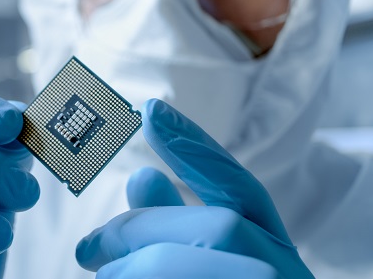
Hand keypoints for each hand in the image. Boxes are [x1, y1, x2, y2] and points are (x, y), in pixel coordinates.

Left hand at [76, 99, 313, 277]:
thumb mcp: (201, 262)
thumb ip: (178, 227)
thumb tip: (140, 178)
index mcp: (275, 256)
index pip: (243, 190)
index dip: (199, 148)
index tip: (150, 111)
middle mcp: (285, 275)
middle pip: (222, 224)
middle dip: (145, 229)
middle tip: (87, 251)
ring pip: (202, 255)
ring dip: (142, 263)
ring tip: (100, 278)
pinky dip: (142, 274)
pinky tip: (114, 278)